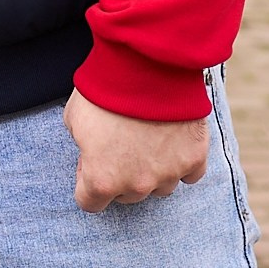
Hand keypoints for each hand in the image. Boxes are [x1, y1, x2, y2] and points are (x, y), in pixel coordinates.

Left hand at [65, 90, 208, 211]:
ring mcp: (168, 173)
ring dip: (153, 170)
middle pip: (127, 195)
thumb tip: (93, 153)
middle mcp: (137, 185)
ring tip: (148, 137)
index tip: (92, 158)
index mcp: (102, 180)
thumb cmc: (105, 89)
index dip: (87, 178)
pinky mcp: (194, 158)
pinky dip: (182, 161)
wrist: (145, 65)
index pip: (90, 202)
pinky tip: (173, 142)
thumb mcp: (74, 119)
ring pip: (160, 186)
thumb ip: (84, 147)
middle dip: (121, 174)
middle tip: (121, 142)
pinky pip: (190, 174)